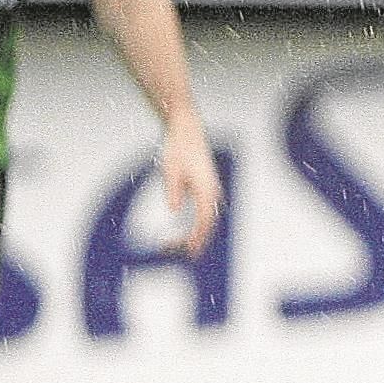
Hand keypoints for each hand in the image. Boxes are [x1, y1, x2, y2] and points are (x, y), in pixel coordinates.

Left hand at [156, 114, 222, 255]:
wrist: (187, 130)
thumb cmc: (180, 147)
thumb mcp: (170, 170)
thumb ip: (173, 192)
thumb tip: (174, 210)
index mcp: (207, 190)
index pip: (203, 222)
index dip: (196, 238)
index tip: (187, 251)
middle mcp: (212, 192)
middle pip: (207, 223)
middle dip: (195, 240)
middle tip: (180, 252)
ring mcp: (211, 190)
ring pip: (207, 219)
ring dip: (196, 232)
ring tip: (182, 244)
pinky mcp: (206, 187)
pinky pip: (204, 211)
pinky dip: (197, 223)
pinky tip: (187, 228)